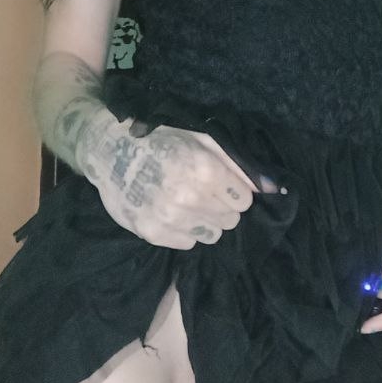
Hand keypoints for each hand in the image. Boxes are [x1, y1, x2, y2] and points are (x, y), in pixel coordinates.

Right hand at [84, 112, 278, 249]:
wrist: (108, 151)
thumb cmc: (161, 139)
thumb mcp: (202, 140)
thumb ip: (239, 164)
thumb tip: (273, 188)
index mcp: (204, 169)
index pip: (243, 200)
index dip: (234, 191)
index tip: (219, 183)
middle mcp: (188, 196)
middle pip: (230, 219)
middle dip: (220, 206)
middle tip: (199, 190)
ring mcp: (169, 217)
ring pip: (212, 234)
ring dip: (204, 219)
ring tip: (185, 200)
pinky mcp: (153, 232)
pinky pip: (188, 243)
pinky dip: (184, 229)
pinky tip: (170, 210)